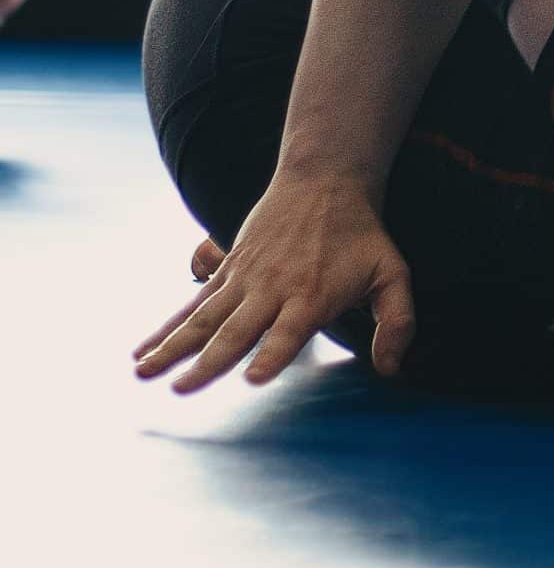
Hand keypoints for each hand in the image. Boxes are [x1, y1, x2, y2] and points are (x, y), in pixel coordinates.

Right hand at [132, 170, 416, 394]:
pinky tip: (141, 351)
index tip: (252, 379)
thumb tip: (392, 369)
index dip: (272, 355)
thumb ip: (397, 321)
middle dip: (209, 362)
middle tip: (182, 389)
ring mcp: (245, 278)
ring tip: (143, 373)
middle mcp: (272, 289)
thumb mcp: (392, 272)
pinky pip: (194, 303)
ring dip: (173, 347)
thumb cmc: (360, 234)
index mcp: (311, 295)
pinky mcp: (228, 269)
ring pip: (204, 319)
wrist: (324, 178)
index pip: (289, 332)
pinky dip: (167, 327)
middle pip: (237, 331)